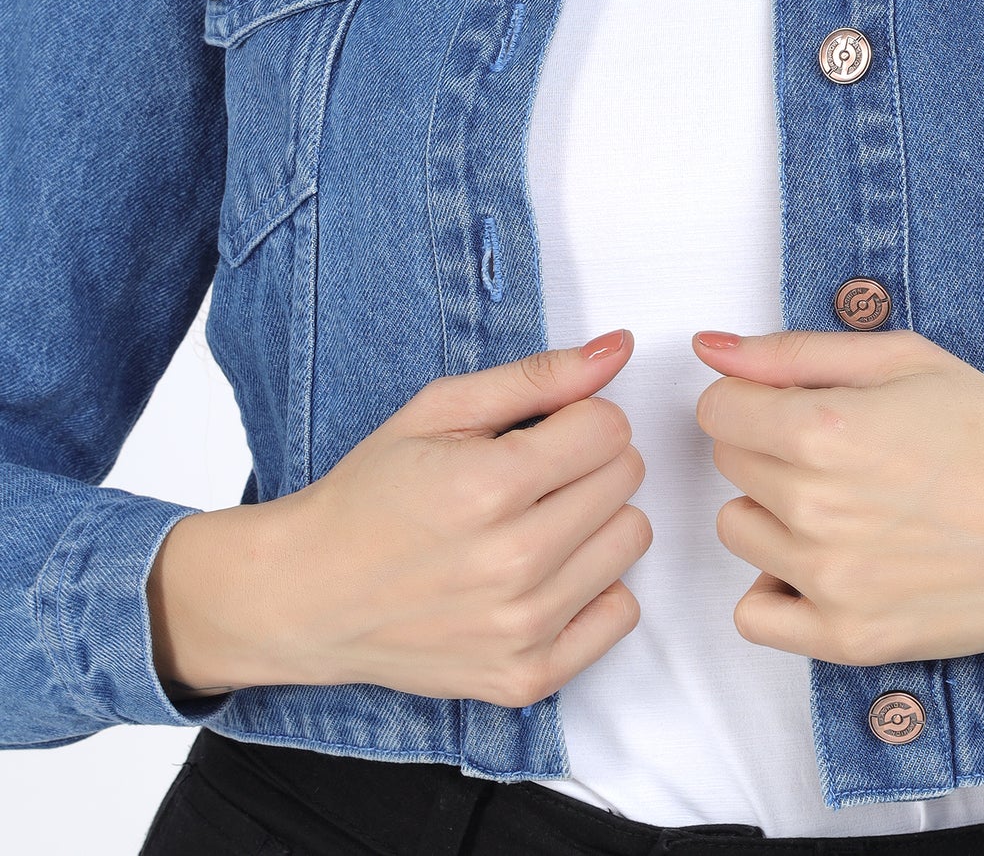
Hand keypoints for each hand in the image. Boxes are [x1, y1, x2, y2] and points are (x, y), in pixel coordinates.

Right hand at [147, 330, 651, 707]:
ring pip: (632, 538)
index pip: (610, 428)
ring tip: (539, 520)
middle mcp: (513, 563)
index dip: (581, 417)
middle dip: (589, 461)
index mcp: (489, 485)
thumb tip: (619, 349)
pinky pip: (621, 612)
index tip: (544, 431)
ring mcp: (522, 627)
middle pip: (626, 478)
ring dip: (596, 520)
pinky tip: (546, 574)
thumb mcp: (440, 410)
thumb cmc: (371, 494)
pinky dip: (594, 587)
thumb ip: (538, 376)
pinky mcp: (526, 676)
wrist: (309, 594)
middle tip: (534, 474)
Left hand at [690, 326, 983, 666]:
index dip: (758, 400)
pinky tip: (826, 564)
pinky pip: (754, 614)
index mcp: (820, 430)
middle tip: (843, 453)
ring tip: (846, 505)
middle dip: (771, 448)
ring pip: (738, 531)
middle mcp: (813, 508)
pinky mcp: (846, 638)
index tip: (802, 407)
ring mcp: (827, 580)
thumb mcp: (900, 359)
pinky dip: (778, 589)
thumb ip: (791, 352)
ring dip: (775, 513)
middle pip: (729, 465)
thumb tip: (708, 347)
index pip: (717, 410)